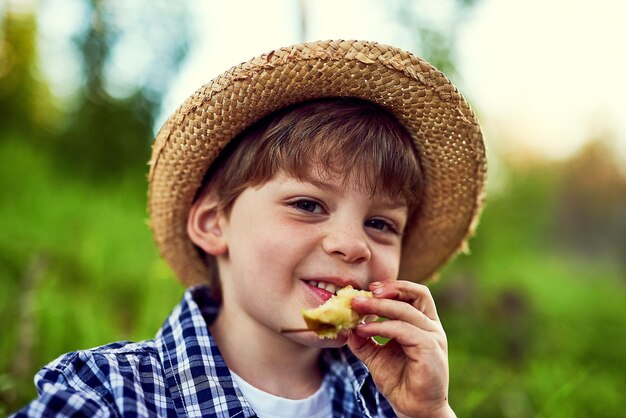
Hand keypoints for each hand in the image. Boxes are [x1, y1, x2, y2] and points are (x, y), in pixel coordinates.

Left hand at [348, 281, 455, 417]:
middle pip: (417, 294)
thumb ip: (364, 341)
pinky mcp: (430, 349)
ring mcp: (433, 338)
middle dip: (390, 289)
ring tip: (356, 308)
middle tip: (363, 293)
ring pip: (406, 310)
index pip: (414, 295)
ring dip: (378, 307)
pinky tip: (364, 330)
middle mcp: (432, 328)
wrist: (414, 411)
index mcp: (423, 325)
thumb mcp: (376, 357)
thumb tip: (347, 326)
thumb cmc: (400, 383)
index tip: (370, 289)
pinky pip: (403, 330)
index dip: (393, 287)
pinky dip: (381, 327)